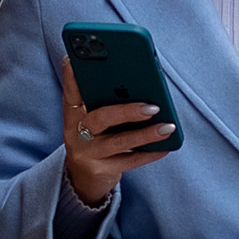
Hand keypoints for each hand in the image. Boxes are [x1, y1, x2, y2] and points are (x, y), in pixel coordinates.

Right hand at [61, 55, 175, 212]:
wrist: (82, 178)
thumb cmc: (95, 139)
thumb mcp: (93, 120)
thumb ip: (105, 102)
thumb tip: (140, 86)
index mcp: (73, 115)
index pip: (71, 93)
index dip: (72, 77)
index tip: (75, 60)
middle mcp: (76, 134)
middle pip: (99, 118)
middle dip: (127, 111)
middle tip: (153, 107)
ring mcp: (87, 154)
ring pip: (118, 142)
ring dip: (146, 134)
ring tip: (168, 127)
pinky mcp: (101, 170)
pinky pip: (129, 161)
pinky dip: (149, 153)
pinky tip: (166, 146)